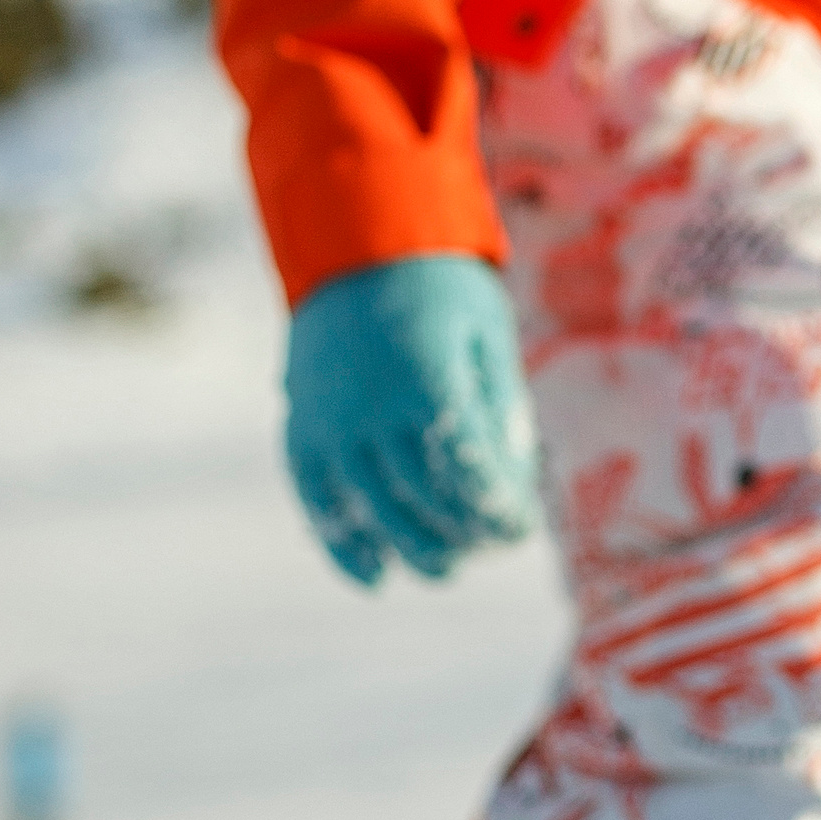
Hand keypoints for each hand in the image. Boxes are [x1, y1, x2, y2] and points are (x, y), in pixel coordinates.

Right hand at [284, 252, 539, 587]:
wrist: (354, 242)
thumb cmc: (440, 287)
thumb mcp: (487, 332)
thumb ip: (499, 404)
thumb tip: (515, 478)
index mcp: (428, 380)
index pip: (469, 472)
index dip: (498, 511)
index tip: (520, 527)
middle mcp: (372, 408)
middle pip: (424, 498)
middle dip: (465, 532)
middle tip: (492, 543)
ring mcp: (329, 422)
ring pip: (374, 509)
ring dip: (414, 547)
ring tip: (448, 564)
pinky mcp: (300, 429)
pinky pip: (317, 500)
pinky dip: (343, 545)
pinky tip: (375, 577)